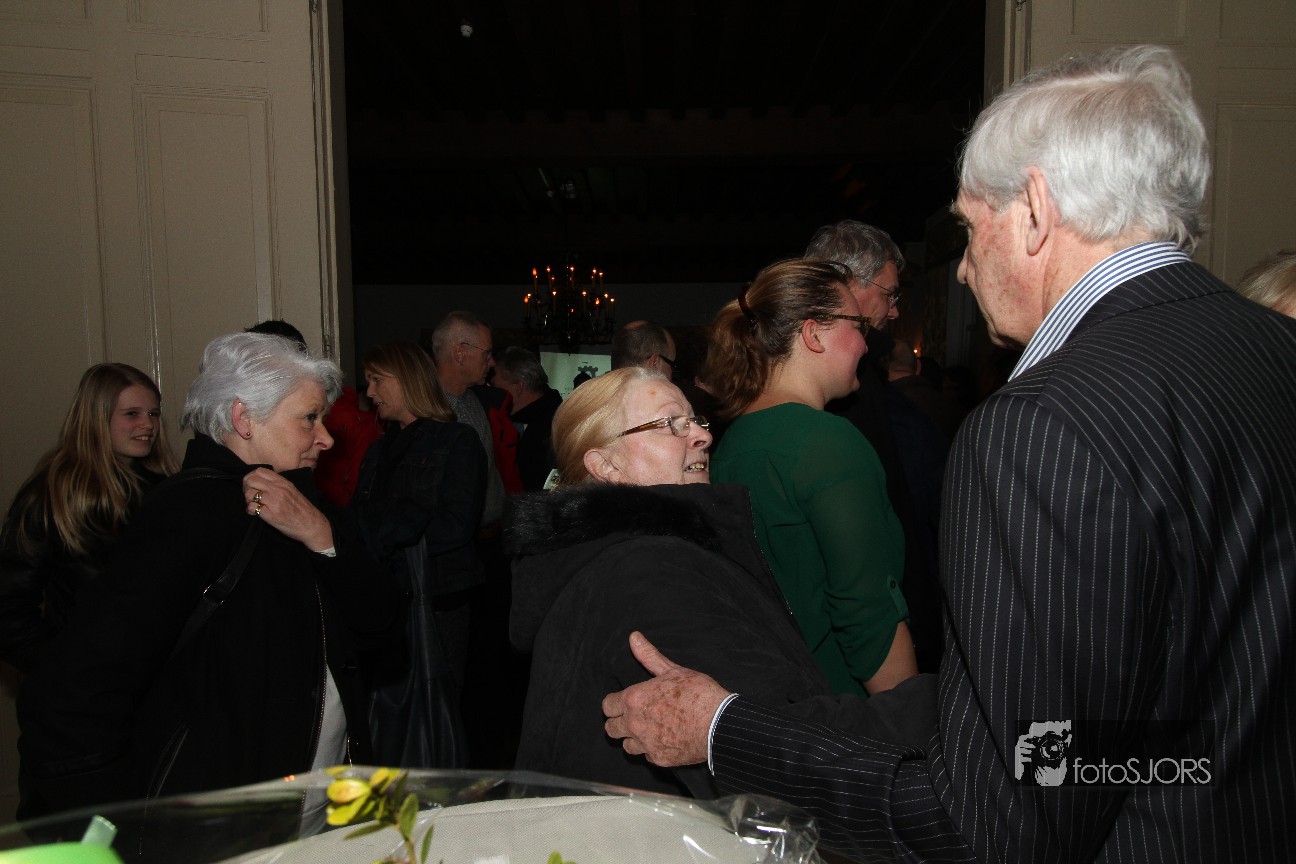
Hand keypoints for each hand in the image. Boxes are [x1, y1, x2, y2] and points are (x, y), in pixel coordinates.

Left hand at [243, 468, 333, 551]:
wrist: (311, 524)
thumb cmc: (302, 508)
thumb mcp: (292, 490)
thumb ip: (279, 484)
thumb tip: (263, 481)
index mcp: (283, 482)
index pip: (259, 471)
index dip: (251, 476)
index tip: (253, 484)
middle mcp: (277, 490)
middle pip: (251, 480)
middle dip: (246, 487)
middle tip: (250, 495)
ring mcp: (273, 502)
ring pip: (249, 493)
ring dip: (248, 499)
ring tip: (253, 504)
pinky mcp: (270, 515)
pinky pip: (251, 507)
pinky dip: (250, 510)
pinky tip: (255, 512)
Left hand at [601, 631, 728, 766]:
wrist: (718, 723)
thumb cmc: (697, 693)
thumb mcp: (672, 670)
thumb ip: (649, 656)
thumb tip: (634, 637)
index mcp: (634, 700)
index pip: (607, 706)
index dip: (614, 704)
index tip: (625, 703)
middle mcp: (634, 724)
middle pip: (611, 729)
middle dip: (620, 723)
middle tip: (636, 717)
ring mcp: (646, 744)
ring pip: (627, 746)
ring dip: (634, 739)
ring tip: (650, 730)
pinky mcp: (659, 759)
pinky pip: (647, 756)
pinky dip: (652, 750)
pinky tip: (665, 741)